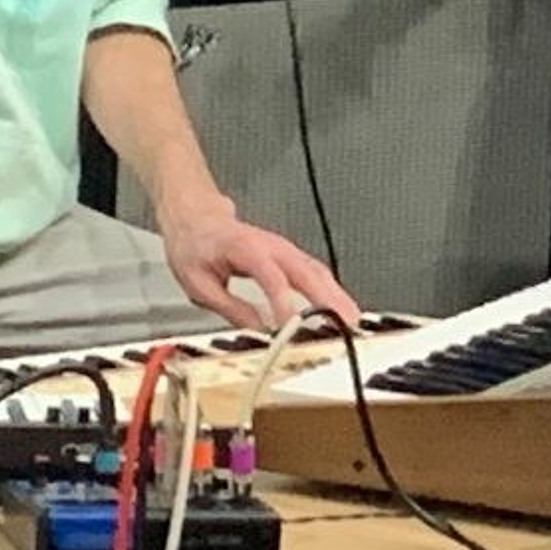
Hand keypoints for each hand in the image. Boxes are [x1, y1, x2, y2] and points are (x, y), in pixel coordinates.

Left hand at [158, 195, 359, 336]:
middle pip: (308, 272)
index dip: (285, 302)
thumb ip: (230, 308)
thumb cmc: (197, 247)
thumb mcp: (200, 284)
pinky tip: (342, 309)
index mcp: (246, 249)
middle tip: (345, 324)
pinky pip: (317, 273)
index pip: (273, 277)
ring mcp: (286, 250)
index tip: (293, 327)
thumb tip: (257, 330)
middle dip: (329, 299)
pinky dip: (332, 292)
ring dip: (338, 297)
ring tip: (353, 322)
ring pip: (318, 272)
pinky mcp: (291, 257)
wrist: (197, 219)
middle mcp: (273, 247)